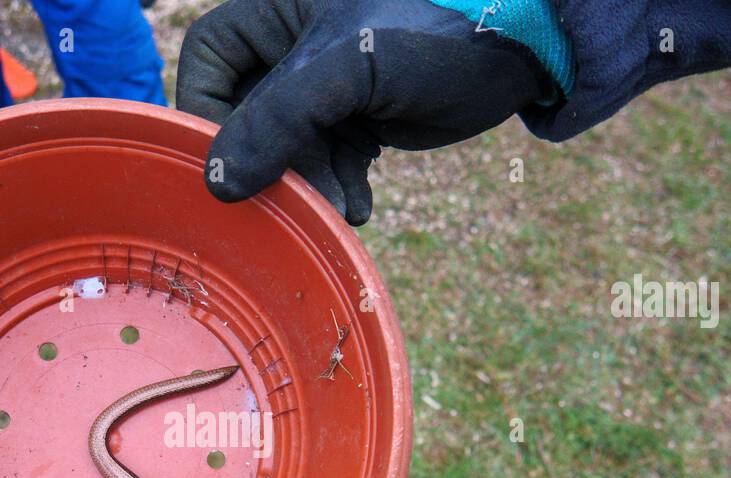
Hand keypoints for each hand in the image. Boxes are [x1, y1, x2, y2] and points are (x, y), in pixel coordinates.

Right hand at [177, 0, 568, 224]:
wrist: (524, 43)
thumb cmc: (436, 27)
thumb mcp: (351, 66)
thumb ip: (280, 117)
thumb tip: (217, 181)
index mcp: (277, 10)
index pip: (209, 60)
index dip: (207, 111)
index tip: (228, 161)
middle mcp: (295, 46)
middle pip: (245, 114)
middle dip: (269, 161)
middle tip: (290, 197)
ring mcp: (328, 87)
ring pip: (287, 148)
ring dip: (307, 186)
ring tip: (338, 205)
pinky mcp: (360, 118)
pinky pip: (326, 163)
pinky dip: (337, 189)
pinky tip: (359, 206)